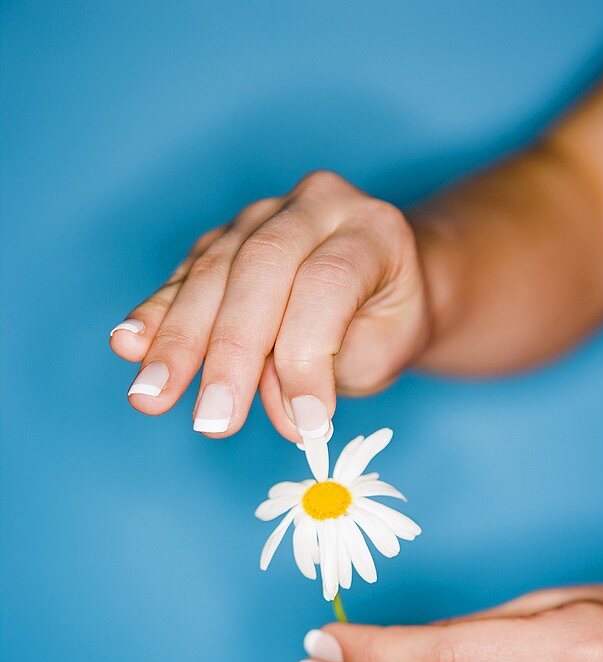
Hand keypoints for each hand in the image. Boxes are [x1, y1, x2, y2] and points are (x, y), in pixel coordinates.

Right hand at [110, 171, 429, 439]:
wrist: (382, 288)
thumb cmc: (382, 326)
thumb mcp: (378, 353)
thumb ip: (329, 371)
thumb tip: (273, 407)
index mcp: (370, 230)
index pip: (328, 284)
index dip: (309, 358)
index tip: (303, 423)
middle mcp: (314, 206)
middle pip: (261, 270)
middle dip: (232, 352)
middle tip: (213, 419)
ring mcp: (262, 215)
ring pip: (213, 271)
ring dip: (178, 340)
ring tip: (151, 397)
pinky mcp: (222, 239)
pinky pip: (184, 276)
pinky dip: (155, 315)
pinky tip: (127, 345)